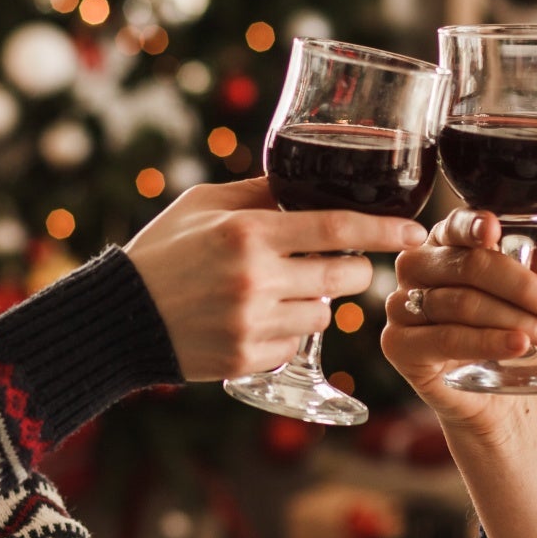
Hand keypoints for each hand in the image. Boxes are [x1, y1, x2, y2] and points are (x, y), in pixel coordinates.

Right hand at [125, 177, 426, 380]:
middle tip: (338, 264)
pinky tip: (256, 318)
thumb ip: (260, 192)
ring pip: (326, 315)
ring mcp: (253, 323)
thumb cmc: (162, 251)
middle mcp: (257, 279)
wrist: (119, 317)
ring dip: (317, 302)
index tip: (416, 232)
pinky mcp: (248, 358)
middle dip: (353, 271)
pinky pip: (297, 342)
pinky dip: (288, 330)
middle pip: (346, 278)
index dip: (385, 230)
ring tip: (280, 291)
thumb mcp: (204, 204)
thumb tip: (309, 178)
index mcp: (250, 232)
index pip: (339, 228)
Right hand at [380, 198, 536, 423]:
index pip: (454, 225)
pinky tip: (517, 344)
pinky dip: (486, 341)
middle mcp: (414, 268)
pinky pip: (446, 338)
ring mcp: (400, 305)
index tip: (496, 231)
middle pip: (466, 267)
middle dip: (520, 287)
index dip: (474, 226)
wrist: (491, 391)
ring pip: (461, 304)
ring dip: (512, 319)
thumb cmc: (503, 327)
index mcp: (441, 242)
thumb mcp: (530, 285)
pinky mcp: (397, 344)